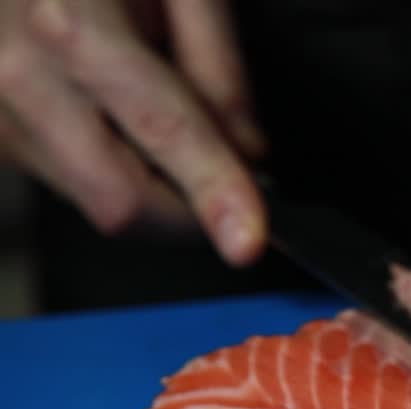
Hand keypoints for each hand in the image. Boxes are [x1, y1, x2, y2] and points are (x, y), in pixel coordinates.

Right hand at [0, 0, 265, 263]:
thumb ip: (218, 66)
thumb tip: (248, 151)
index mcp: (74, 26)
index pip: (163, 133)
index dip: (214, 193)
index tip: (248, 241)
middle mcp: (19, 73)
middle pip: (120, 201)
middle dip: (187, 212)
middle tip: (225, 185)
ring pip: (91, 200)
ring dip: (148, 188)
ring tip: (152, 116)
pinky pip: (64, 180)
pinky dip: (109, 168)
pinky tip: (111, 116)